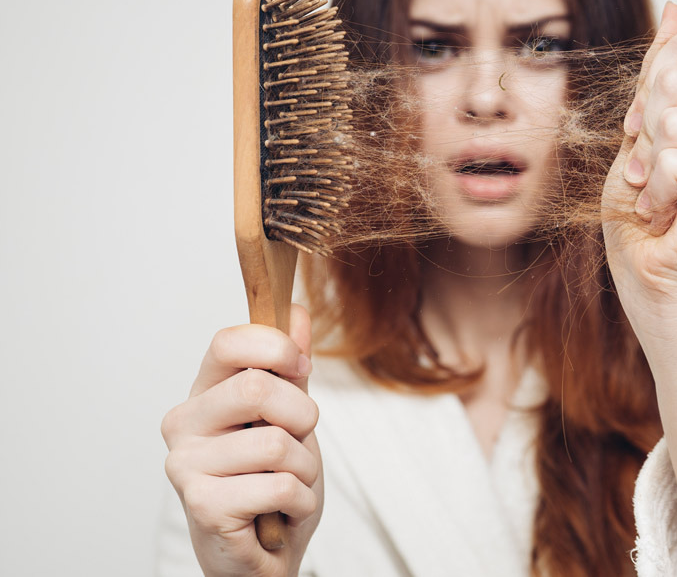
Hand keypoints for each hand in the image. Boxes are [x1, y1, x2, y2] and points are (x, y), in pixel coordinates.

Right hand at [161, 304, 323, 576]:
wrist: (261, 556)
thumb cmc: (272, 481)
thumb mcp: (290, 417)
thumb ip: (291, 368)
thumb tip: (295, 312)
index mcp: (204, 392)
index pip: (228, 342)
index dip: (276, 347)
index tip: (300, 367)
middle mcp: (184, 423)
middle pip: (258, 388)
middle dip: (303, 416)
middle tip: (300, 440)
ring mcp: (186, 465)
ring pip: (277, 443)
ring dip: (305, 468)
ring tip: (289, 483)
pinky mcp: (202, 505)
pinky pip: (280, 485)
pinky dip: (301, 500)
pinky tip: (283, 511)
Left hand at [602, 2, 676, 317]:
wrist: (648, 271)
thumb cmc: (643, 207)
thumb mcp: (642, 126)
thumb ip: (661, 70)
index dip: (645, 101)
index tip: (648, 143)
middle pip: (673, 80)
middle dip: (644, 132)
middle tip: (653, 174)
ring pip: (672, 120)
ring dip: (648, 166)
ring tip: (660, 194)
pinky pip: (675, 157)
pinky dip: (655, 190)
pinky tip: (668, 212)